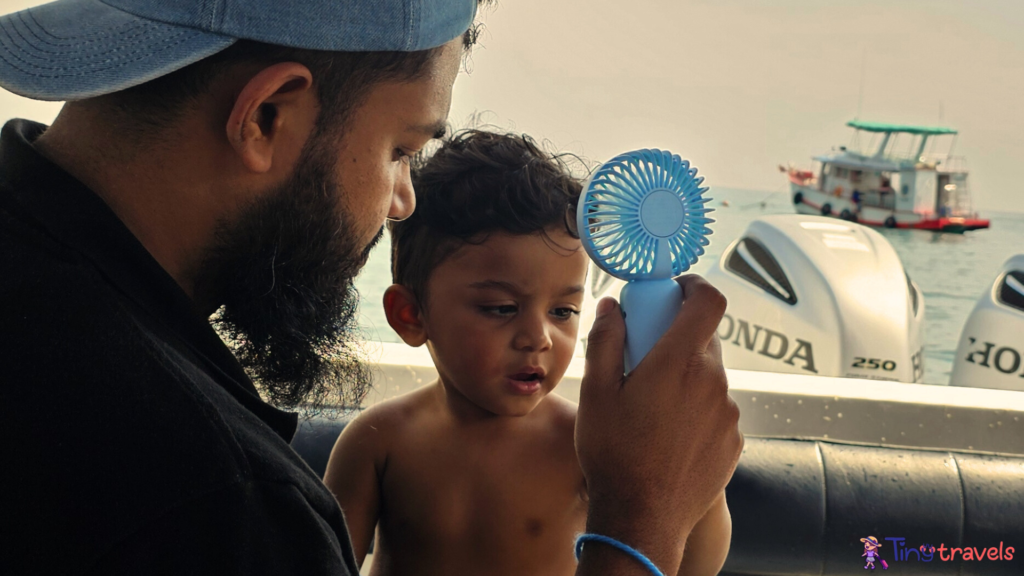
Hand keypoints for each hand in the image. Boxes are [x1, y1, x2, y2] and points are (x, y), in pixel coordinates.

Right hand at [575, 275, 741, 573]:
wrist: (642, 518)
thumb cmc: (615, 455)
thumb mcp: (596, 393)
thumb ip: (605, 341)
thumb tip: (612, 308)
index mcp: (679, 362)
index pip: (708, 300)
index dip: (694, 286)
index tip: (676, 290)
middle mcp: (713, 382)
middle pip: (705, 339)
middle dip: (677, 338)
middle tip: (646, 357)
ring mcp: (728, 414)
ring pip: (710, 377)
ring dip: (686, 378)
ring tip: (652, 408)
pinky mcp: (733, 441)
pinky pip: (717, 410)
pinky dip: (697, 409)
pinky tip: (668, 434)